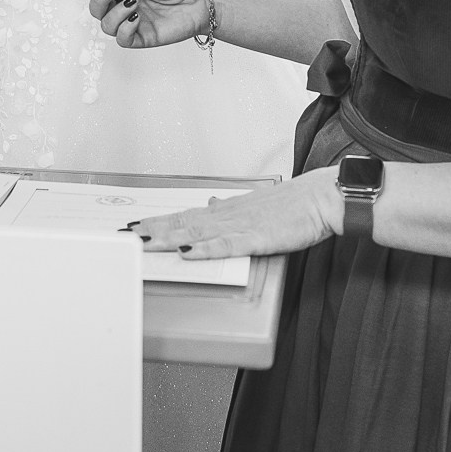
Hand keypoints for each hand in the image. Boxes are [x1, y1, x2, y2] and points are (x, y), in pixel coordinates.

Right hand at [85, 0, 207, 48]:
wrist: (202, 2)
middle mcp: (126, 8)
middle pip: (97, 10)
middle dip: (98, 0)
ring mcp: (133, 24)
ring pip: (107, 26)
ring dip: (115, 13)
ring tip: (134, 4)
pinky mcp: (143, 38)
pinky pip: (123, 39)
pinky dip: (124, 29)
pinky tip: (136, 18)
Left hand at [134, 170, 341, 260]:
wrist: (322, 198)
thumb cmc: (295, 204)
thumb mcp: (257, 203)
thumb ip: (231, 206)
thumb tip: (211, 202)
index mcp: (228, 209)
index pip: (187, 215)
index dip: (161, 221)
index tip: (138, 226)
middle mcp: (228, 215)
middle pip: (184, 222)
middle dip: (154, 230)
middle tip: (128, 235)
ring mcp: (240, 226)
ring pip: (198, 232)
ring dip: (169, 238)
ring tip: (146, 243)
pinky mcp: (256, 237)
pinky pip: (225, 246)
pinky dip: (204, 249)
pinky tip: (187, 253)